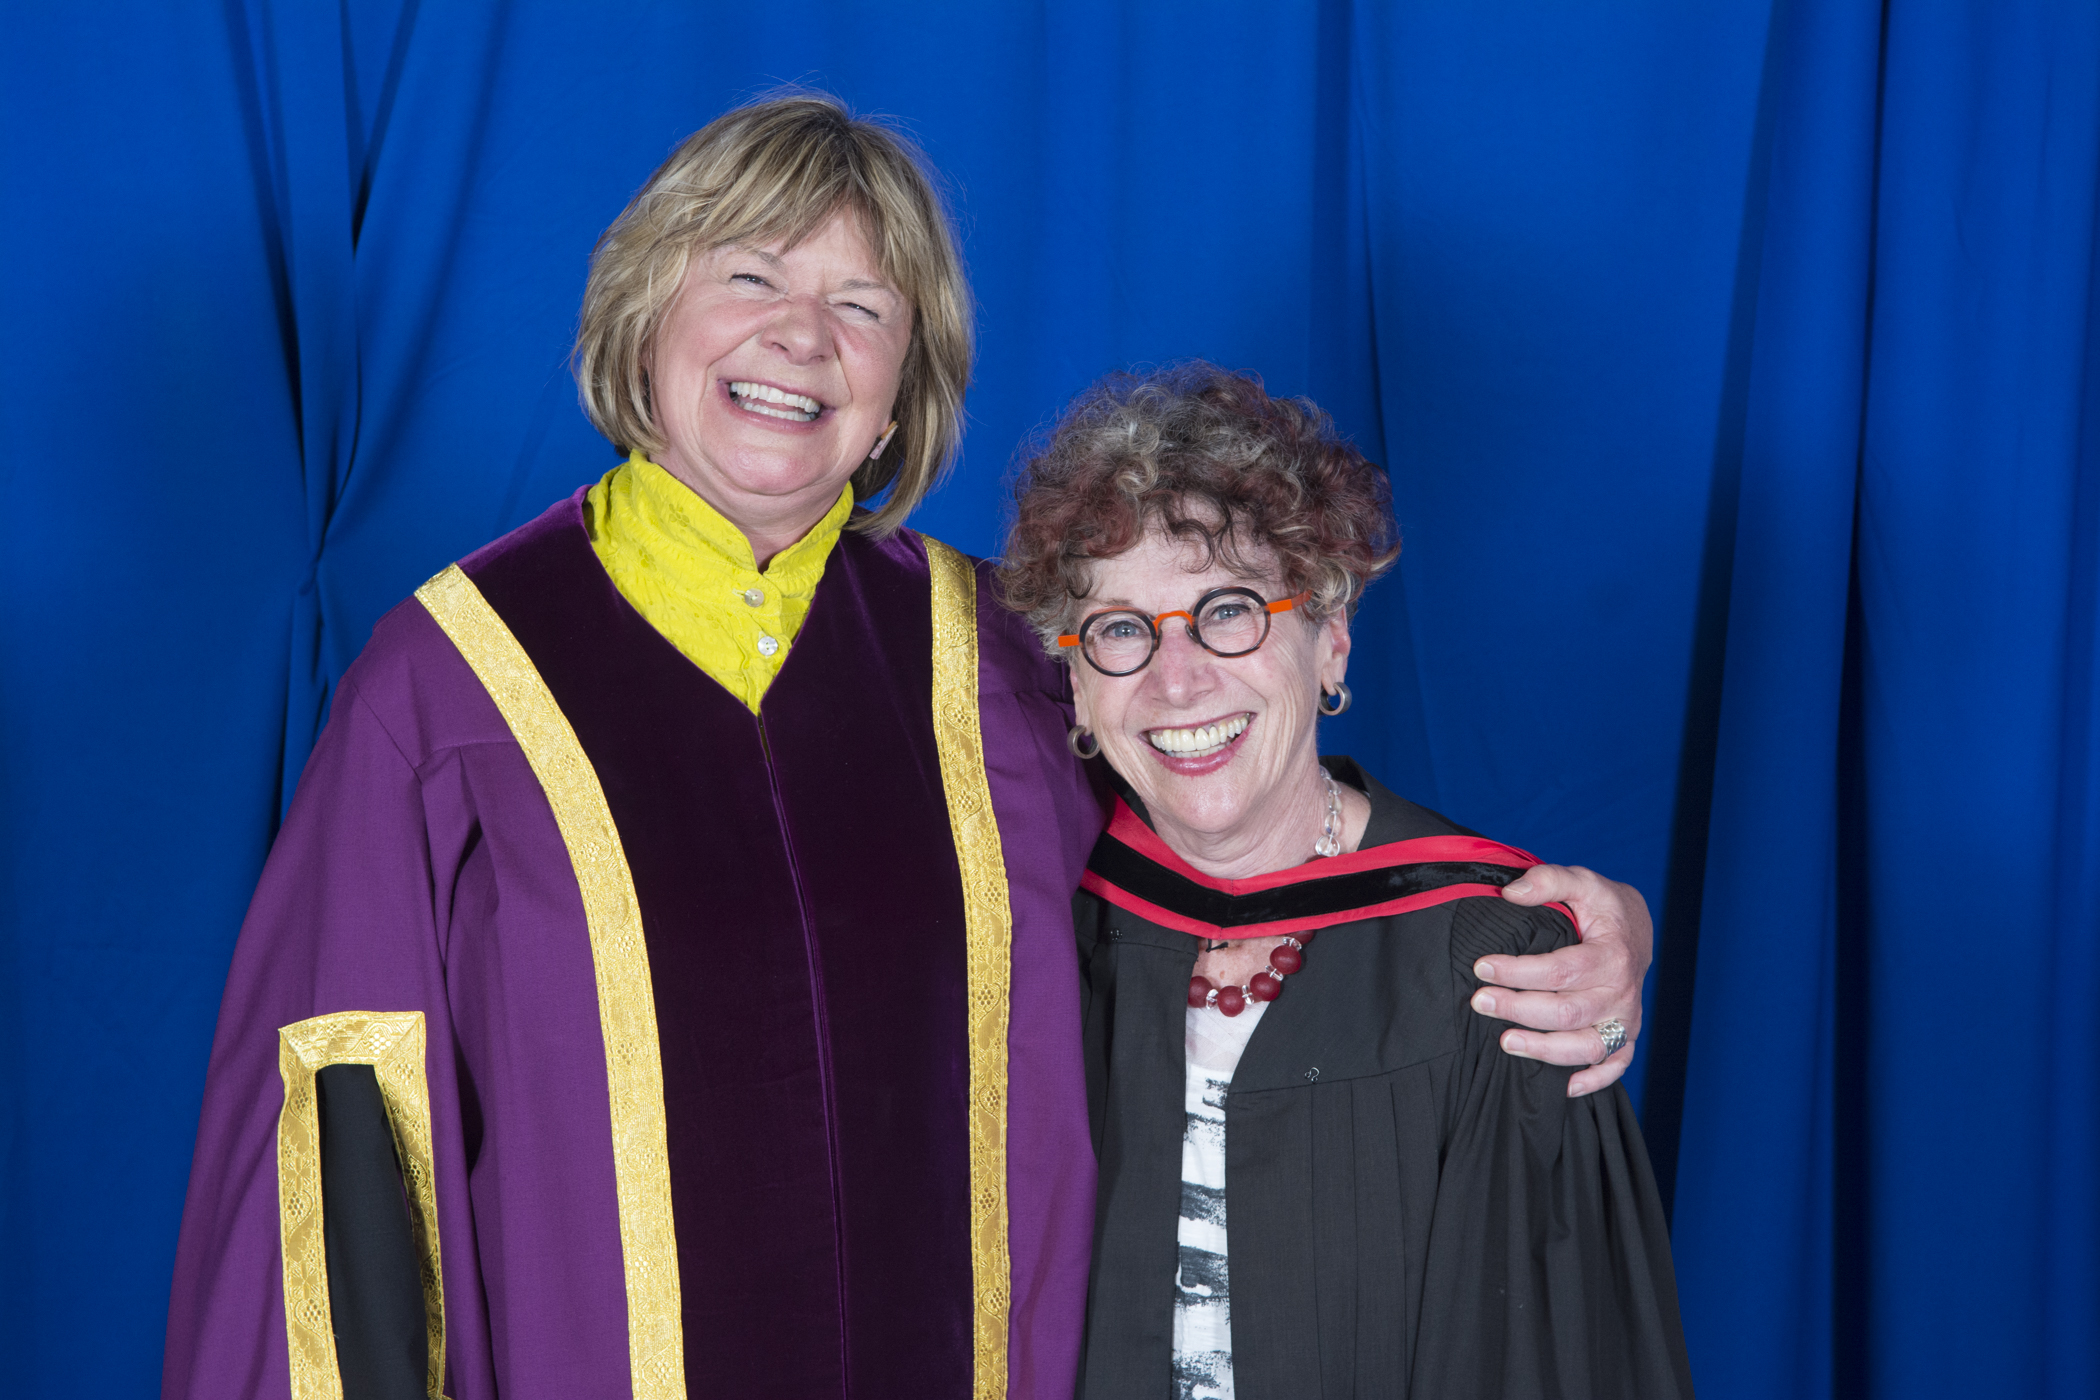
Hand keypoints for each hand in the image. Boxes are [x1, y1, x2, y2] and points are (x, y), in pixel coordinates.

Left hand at [1468, 864, 1652, 1097]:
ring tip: (1504, 1042)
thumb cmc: (1601, 907)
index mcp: (1612, 955)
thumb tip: (1510, 893)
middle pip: (1567, 1012)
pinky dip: (1592, 1082)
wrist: (1636, 930)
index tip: (1481, 967)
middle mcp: (1623, 993)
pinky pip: (1614, 1067)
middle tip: (1479, 1001)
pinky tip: (1562, 1087)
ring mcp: (1627, 1020)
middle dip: (1518, 1009)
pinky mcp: (1627, 1038)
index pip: (1561, 969)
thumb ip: (1548, 880)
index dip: (1518, 971)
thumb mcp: (1581, 882)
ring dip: (1544, 1049)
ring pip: (1586, 1047)